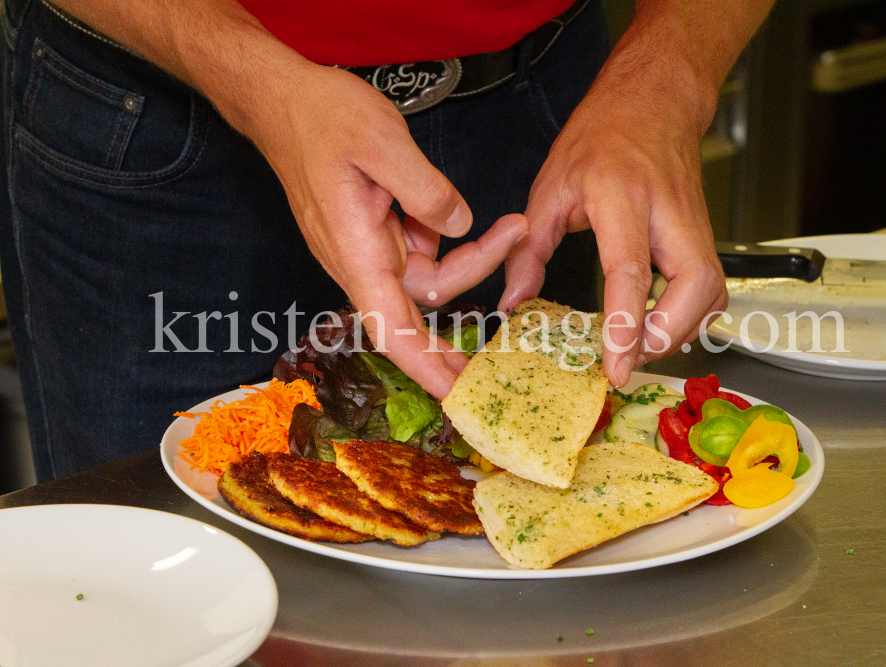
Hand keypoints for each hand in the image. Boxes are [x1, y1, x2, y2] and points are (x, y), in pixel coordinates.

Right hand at [250, 64, 526, 397]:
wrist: (283, 100)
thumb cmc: (320, 118)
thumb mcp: (381, 142)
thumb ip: (426, 190)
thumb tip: (459, 224)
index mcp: (356, 252)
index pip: (392, 328)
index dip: (425, 367)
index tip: (458, 396)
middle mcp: (361, 260)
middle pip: (422, 302)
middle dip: (471, 294)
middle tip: (515, 276)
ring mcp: (368, 248)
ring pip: (428, 274)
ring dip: (468, 256)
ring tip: (507, 223)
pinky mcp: (376, 233)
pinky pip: (420, 250)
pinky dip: (443, 234)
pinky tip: (451, 206)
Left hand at [498, 52, 726, 387]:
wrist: (652, 102)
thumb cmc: (602, 136)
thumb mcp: (550, 187)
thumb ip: (529, 250)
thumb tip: (514, 301)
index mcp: (621, 196)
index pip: (631, 271)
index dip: (625, 325)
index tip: (615, 365)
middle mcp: (667, 212)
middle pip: (693, 288)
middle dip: (666, 337)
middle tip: (629, 359)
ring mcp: (694, 224)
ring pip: (711, 293)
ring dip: (680, 332)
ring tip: (638, 347)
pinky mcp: (705, 236)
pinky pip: (711, 289)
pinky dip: (691, 318)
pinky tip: (660, 325)